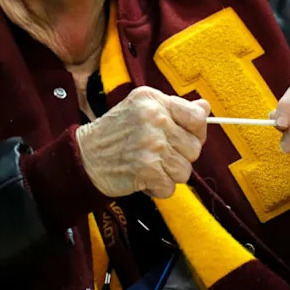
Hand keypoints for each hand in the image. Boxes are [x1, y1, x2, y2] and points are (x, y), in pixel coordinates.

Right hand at [76, 87, 210, 197]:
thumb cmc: (115, 132)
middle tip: (159, 154)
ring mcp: (151, 145)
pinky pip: (170, 187)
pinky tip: (143, 177)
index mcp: (154, 101)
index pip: (197, 118)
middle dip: (180, 156)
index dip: (196, 132)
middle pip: (194, 148)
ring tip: (150, 165)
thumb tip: (205, 108)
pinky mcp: (147, 170)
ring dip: (169, 174)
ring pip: (185, 170)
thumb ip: (175, 108)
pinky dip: (158, 188)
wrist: (84, 156)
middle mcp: (155, 120)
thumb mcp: (141, 108)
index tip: (184, 137)